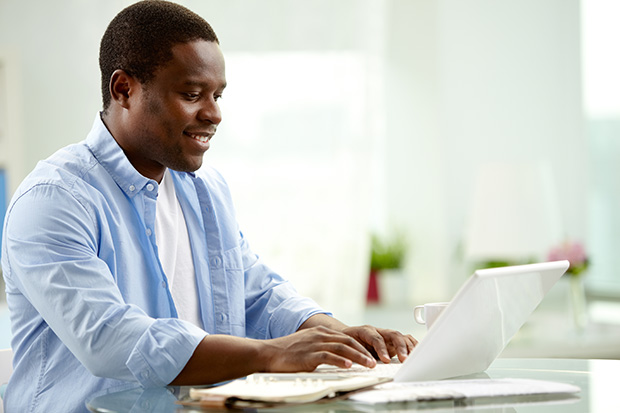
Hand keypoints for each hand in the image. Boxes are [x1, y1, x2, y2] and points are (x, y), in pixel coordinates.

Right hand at [259, 326, 377, 372]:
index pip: (346, 338)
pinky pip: (328, 356)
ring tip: (368, 365)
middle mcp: (319, 335)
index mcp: (320, 332)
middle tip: (374, 362)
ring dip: (357, 357)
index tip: (370, 355)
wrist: (268, 353)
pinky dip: (340, 361)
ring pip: (342, 348)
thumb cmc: (286, 352)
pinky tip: (349, 366)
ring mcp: (314, 344)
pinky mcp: (308, 354)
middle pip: (347, 342)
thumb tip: (335, 356)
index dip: (360, 347)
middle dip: (363, 352)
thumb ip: (321, 347)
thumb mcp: (306, 344)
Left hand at [341, 325, 417, 362]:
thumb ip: (354, 353)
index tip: (385, 360)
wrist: (347, 335)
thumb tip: (360, 362)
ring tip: (413, 358)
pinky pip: (406, 340)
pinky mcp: (394, 342)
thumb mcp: (347, 346)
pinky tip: (417, 353)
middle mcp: (380, 331)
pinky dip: (413, 345)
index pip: (377, 338)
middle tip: (404, 360)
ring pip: (401, 337)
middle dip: (400, 347)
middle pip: (393, 334)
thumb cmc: (347, 341)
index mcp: (366, 331)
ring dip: (408, 347)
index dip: (382, 348)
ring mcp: (388, 336)